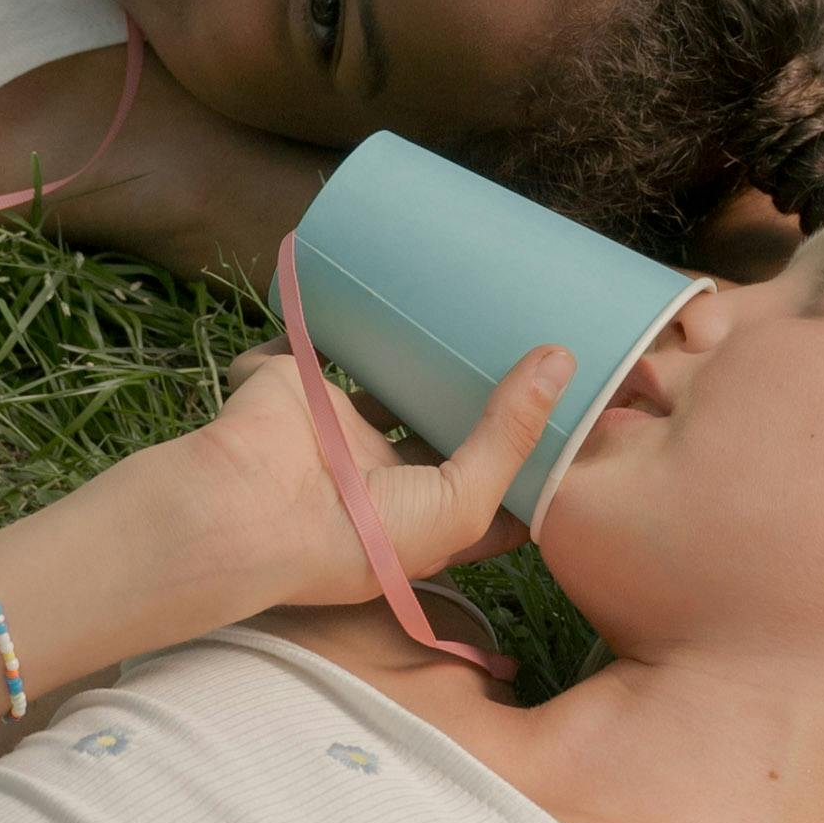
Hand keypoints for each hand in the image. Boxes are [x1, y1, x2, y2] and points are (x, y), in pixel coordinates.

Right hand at [175, 337, 569, 620]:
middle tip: (526, 350)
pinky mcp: (298, 383)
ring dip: (416, 353)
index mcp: (418, 515)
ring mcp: (336, 427)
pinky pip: (322, 339)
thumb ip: (510, 435)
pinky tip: (381, 288)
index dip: (522, 464)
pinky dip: (339, 316)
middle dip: (474, 397)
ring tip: (465, 314)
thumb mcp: (461, 502)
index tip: (571, 422)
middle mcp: (378, 474)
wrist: (252, 510)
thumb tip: (561, 361)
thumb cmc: (363, 534)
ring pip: (387, 380)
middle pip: (438, 426)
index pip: (483, 490)